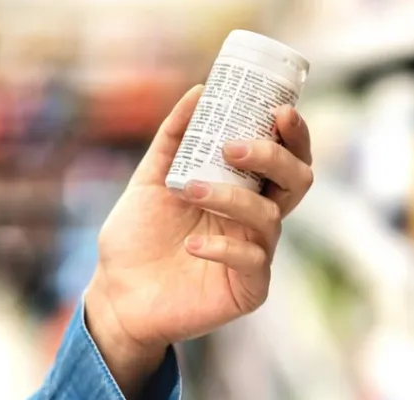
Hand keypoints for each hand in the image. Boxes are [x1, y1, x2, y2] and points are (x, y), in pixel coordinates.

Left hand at [85, 84, 313, 399]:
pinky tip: (191, 245)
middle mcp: (257, 220)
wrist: (116, 295)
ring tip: (188, 189)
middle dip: (274, 158)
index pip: (286, 158)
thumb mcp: (150, 180)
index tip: (280, 111)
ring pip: (268, 217)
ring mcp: (256, 254)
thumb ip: (173, 139)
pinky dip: (222, 247)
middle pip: (296, 182)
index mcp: (244, 192)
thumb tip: (199, 91)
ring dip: (230, 197)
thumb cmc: (137, 239)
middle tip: (234, 147)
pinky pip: (252, 261)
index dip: (294, 135)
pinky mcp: (248, 289)